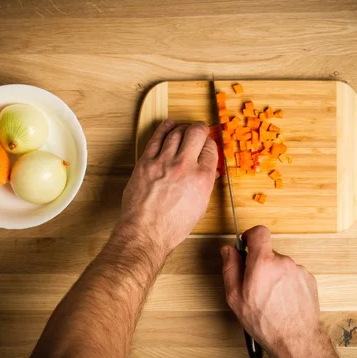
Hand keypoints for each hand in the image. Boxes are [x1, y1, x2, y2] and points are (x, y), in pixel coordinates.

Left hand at [121, 120, 217, 251]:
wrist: (146, 232)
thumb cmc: (172, 226)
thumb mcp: (199, 207)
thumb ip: (205, 185)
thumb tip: (209, 172)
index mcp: (202, 178)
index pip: (211, 149)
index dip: (210, 145)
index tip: (207, 146)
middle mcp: (184, 166)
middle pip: (196, 133)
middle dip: (200, 129)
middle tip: (199, 131)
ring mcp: (163, 162)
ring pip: (176, 132)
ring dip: (182, 129)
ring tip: (183, 131)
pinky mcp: (146, 162)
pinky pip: (156, 138)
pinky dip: (164, 128)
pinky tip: (168, 125)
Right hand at [221, 226, 348, 357]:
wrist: (294, 339)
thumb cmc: (264, 321)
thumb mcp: (235, 296)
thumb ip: (230, 267)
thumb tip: (228, 250)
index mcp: (263, 262)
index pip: (259, 232)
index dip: (250, 235)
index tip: (247, 244)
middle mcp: (283, 262)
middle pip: (268, 252)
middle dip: (260, 264)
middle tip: (255, 286)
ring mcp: (298, 270)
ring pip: (280, 264)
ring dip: (274, 275)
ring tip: (270, 298)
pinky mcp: (308, 279)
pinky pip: (292, 274)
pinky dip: (286, 283)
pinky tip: (282, 300)